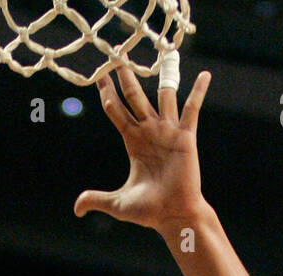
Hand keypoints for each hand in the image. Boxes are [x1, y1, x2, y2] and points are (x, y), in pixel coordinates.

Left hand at [73, 66, 210, 234]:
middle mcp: (150, 131)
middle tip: (117, 56)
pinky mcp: (186, 137)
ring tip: (162, 52)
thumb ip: (96, 199)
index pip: (116, 111)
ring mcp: (169, 132)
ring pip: (164, 96)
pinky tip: (205, 75)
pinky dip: (198, 92)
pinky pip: (192, 110)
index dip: (107, 94)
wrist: (174, 216)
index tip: (98, 77)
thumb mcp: (118, 203)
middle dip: (126, 77)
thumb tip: (77, 209)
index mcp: (133, 142)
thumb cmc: (149, 210)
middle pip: (135, 96)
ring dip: (164, 75)